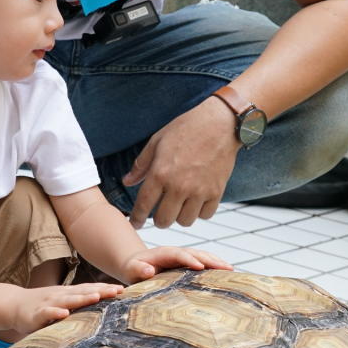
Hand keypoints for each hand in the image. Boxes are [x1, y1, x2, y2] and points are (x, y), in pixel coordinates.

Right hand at [6, 281, 122, 338]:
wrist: (13, 305)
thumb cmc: (42, 306)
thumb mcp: (62, 302)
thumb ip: (78, 304)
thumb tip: (102, 307)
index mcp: (68, 294)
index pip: (89, 289)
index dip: (105, 289)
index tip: (122, 289)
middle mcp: (60, 296)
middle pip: (83, 292)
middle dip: (100, 291)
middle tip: (117, 291)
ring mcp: (48, 303)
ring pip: (67, 300)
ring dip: (82, 299)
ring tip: (96, 297)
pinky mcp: (36, 314)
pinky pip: (47, 313)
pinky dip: (55, 313)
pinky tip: (64, 314)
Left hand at [118, 245, 232, 283]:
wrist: (135, 264)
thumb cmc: (132, 270)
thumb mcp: (131, 270)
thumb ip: (139, 269)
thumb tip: (149, 270)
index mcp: (164, 253)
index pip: (179, 254)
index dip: (189, 259)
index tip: (200, 267)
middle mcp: (176, 252)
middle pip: (196, 253)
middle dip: (211, 260)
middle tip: (227, 268)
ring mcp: (183, 256)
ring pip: (203, 256)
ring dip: (217, 261)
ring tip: (231, 269)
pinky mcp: (187, 263)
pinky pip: (203, 262)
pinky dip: (214, 265)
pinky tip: (226, 272)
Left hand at [122, 98, 238, 227]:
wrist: (220, 123)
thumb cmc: (187, 128)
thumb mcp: (157, 141)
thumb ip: (141, 165)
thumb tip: (127, 181)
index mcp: (160, 173)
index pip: (143, 205)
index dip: (137, 218)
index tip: (136, 223)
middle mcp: (179, 186)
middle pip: (164, 220)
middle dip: (159, 219)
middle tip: (160, 213)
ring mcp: (199, 191)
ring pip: (185, 221)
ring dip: (180, 216)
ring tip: (180, 205)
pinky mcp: (216, 192)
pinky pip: (205, 215)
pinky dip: (200, 212)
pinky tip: (196, 201)